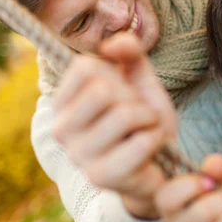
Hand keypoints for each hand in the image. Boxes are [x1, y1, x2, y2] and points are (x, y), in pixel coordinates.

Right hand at [52, 33, 177, 218]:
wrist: (160, 163)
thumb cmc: (143, 119)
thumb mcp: (139, 79)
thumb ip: (129, 52)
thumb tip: (111, 45)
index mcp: (62, 103)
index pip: (84, 67)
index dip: (116, 75)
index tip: (122, 94)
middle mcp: (60, 130)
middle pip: (102, 90)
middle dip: (134, 99)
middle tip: (138, 116)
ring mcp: (78, 156)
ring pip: (124, 116)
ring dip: (148, 120)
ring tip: (145, 131)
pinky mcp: (100, 176)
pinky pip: (141, 143)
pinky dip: (156, 139)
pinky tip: (151, 150)